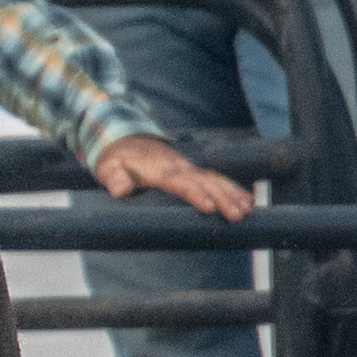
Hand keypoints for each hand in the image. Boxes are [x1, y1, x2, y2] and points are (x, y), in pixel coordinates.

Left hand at [92, 136, 255, 221]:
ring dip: (233, 194)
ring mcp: (187, 168)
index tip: (210, 207)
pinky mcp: (192, 172)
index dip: (195, 193)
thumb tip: (121, 190)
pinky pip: (215, 179)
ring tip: (249, 210)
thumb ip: (114, 179)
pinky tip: (248, 201)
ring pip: (214, 179)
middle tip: (240, 215)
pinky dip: (232, 189)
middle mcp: (178, 167)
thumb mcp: (108, 169)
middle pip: (204, 181)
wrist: (123, 140)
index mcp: (159, 169)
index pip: (180, 182)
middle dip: (224, 197)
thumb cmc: (115, 160)